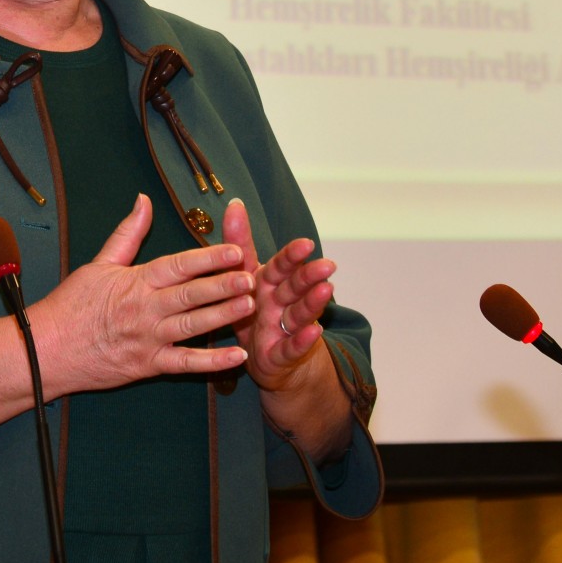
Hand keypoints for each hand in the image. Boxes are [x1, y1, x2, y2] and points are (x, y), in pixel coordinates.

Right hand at [29, 194, 251, 396]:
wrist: (46, 351)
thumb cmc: (71, 305)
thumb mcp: (98, 263)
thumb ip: (128, 233)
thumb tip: (144, 200)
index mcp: (136, 281)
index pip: (178, 265)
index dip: (209, 257)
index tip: (234, 250)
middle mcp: (145, 309)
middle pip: (191, 295)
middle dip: (224, 285)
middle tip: (252, 276)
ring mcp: (148, 339)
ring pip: (193, 327)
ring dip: (223, 316)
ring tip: (250, 306)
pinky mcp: (148, 366)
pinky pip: (185, 365)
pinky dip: (212, 363)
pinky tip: (237, 357)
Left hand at [221, 197, 336, 393]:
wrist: (265, 360)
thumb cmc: (255, 312)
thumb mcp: (244, 277)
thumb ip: (239, 243)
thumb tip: (234, 202)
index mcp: (269, 283)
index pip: (282, 266)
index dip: (292, 256)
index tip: (306, 244)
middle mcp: (280, 304)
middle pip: (295, 287)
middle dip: (310, 276)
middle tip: (327, 265)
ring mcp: (283, 329)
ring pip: (298, 314)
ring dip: (313, 303)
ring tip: (327, 290)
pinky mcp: (280, 356)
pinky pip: (291, 347)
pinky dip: (302, 340)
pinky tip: (315, 331)